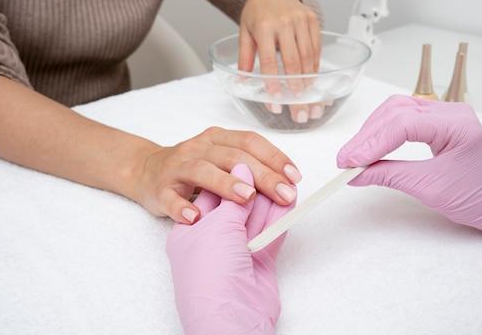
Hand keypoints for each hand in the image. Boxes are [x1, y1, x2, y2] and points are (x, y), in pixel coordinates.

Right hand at [132, 127, 300, 223]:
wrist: (146, 170)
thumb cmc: (194, 169)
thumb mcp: (222, 162)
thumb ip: (249, 169)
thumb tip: (287, 186)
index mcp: (218, 139)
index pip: (250, 142)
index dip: (274, 157)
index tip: (294, 177)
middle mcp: (199, 148)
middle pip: (233, 157)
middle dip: (262, 175)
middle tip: (283, 194)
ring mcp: (178, 167)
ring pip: (203, 171)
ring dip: (227, 183)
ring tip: (247, 197)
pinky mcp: (160, 189)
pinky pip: (171, 198)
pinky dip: (182, 208)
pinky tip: (196, 218)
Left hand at [166, 164, 293, 334]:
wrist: (229, 319)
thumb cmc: (210, 273)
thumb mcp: (217, 227)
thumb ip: (233, 198)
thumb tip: (243, 169)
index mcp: (190, 230)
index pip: (212, 193)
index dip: (232, 177)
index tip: (249, 161)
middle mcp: (212, 239)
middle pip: (237, 205)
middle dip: (257, 187)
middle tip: (275, 169)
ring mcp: (235, 252)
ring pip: (256, 218)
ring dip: (272, 200)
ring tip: (288, 179)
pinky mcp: (257, 263)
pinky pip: (270, 234)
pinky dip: (281, 218)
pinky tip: (290, 201)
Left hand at [240, 0, 322, 122]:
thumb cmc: (256, 13)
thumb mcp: (244, 32)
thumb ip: (244, 57)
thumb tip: (242, 81)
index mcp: (264, 26)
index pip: (270, 60)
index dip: (273, 81)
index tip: (275, 97)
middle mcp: (284, 22)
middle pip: (293, 60)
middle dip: (296, 84)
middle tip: (297, 101)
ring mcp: (301, 19)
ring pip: (308, 54)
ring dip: (308, 76)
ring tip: (305, 93)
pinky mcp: (312, 19)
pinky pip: (316, 46)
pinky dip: (315, 63)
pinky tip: (312, 75)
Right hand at [337, 95, 481, 245]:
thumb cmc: (475, 197)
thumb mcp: (427, 188)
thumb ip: (388, 175)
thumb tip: (353, 174)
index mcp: (457, 125)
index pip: (403, 124)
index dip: (372, 143)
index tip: (349, 162)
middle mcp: (450, 111)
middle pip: (395, 111)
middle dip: (367, 136)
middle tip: (344, 160)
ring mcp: (443, 112)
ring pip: (395, 109)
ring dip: (371, 131)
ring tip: (353, 154)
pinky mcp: (436, 120)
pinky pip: (402, 117)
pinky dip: (382, 131)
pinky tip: (369, 146)